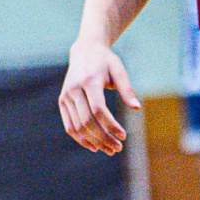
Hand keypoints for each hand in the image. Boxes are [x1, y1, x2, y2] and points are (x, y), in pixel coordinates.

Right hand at [59, 38, 140, 154]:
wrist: (84, 50)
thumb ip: (127, 89)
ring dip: (93, 141)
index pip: (98, 109)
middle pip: (87, 121)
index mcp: (89, 80)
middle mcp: (74, 89)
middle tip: (118, 148)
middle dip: (103, 137)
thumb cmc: (105, 61)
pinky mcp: (62, 101)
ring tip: (109, 149)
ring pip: (77, 126)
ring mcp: (66, 96)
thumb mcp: (119, 70)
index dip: (110, 125)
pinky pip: (69, 125)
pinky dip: (80, 138)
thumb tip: (136, 108)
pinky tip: (94, 146)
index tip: (123, 135)